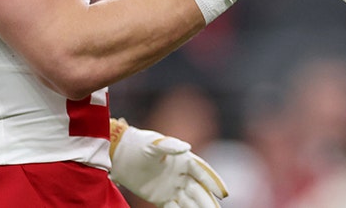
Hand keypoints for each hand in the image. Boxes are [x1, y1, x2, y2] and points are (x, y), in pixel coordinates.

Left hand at [109, 119, 227, 207]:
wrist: (121, 156)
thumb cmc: (139, 145)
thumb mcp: (153, 144)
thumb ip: (170, 146)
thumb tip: (187, 147)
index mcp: (184, 160)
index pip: (202, 172)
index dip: (213, 182)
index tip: (224, 193)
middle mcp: (181, 175)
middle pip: (199, 190)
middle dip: (209, 201)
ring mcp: (172, 187)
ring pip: (189, 201)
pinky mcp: (161, 198)